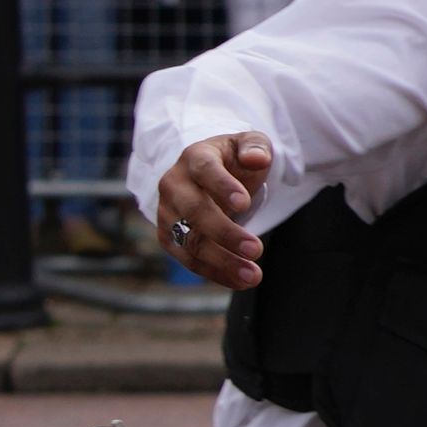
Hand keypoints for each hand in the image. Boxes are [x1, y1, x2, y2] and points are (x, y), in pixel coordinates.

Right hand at [150, 131, 275, 287]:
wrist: (206, 173)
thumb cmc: (233, 159)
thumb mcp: (248, 144)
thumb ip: (255, 147)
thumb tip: (258, 158)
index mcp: (195, 158)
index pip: (205, 171)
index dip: (222, 187)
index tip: (244, 205)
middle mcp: (174, 185)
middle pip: (194, 211)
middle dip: (225, 233)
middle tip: (256, 249)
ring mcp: (168, 213)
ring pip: (189, 241)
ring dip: (222, 261)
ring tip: (253, 276)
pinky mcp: (169, 237)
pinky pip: (188, 259)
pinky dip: (215, 272)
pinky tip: (240, 282)